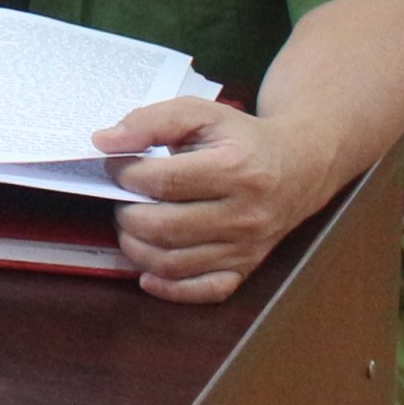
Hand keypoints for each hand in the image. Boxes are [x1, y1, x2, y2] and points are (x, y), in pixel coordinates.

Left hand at [88, 99, 324, 303]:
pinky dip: (168, 287)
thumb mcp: (201, 113)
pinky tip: (148, 269)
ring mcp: (247, 247)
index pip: (162, 181)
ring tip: (132, 224)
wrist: (299, 166)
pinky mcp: (246, 269)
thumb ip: (151, 121)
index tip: (117, 166)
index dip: (125, 174)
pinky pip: (203, 291)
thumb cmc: (242, 138)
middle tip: (122, 198)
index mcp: (235, 169)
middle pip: (162, 227)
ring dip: (136, 247)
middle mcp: (245, 214)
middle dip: (126, 213)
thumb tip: (104, 142)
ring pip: (173, 263)